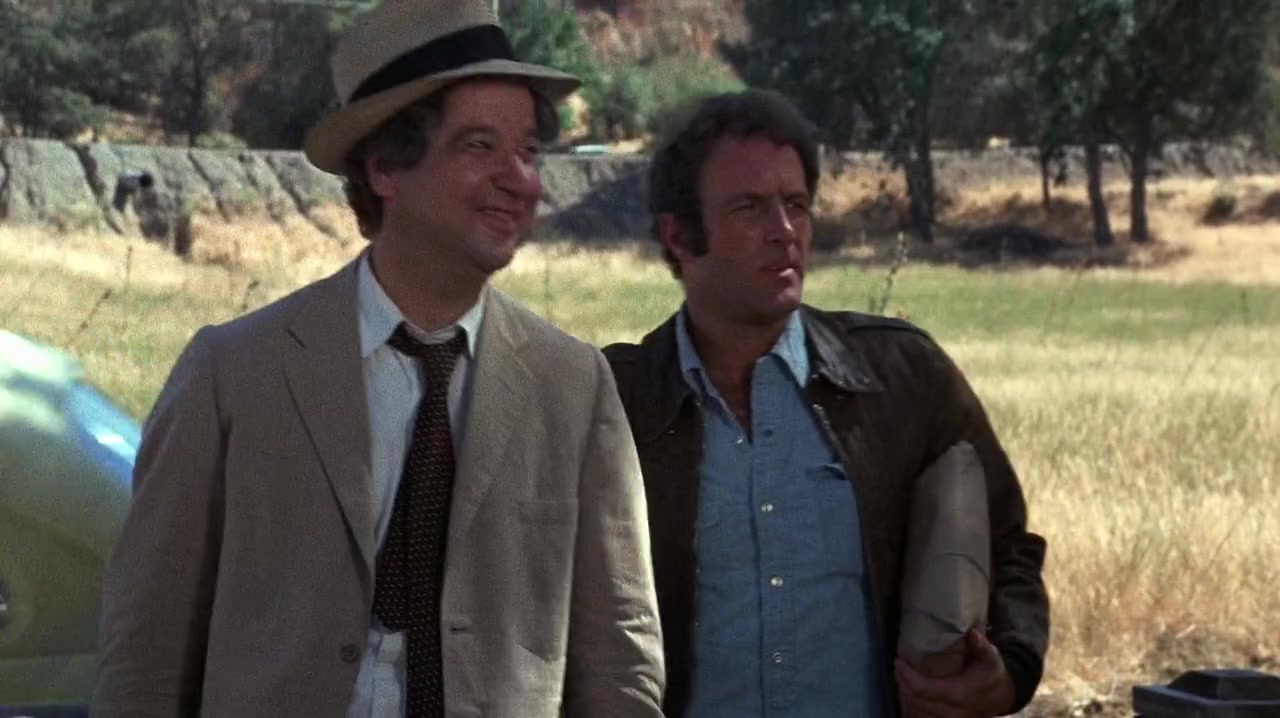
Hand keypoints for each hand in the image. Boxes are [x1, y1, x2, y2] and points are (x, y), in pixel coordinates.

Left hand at [895, 629, 1015, 717]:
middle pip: (916, 701)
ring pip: (917, 713)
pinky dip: (912, 709)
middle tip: (899, 669)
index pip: (924, 689)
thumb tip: (972, 633)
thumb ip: (982, 646)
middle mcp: (954, 712)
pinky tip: (908, 696)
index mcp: (961, 693)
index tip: (899, 661)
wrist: (1003, 697)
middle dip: (903, 684)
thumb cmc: (992, 675)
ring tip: (902, 680)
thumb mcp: (992, 658)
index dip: (907, 676)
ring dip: (905, 697)